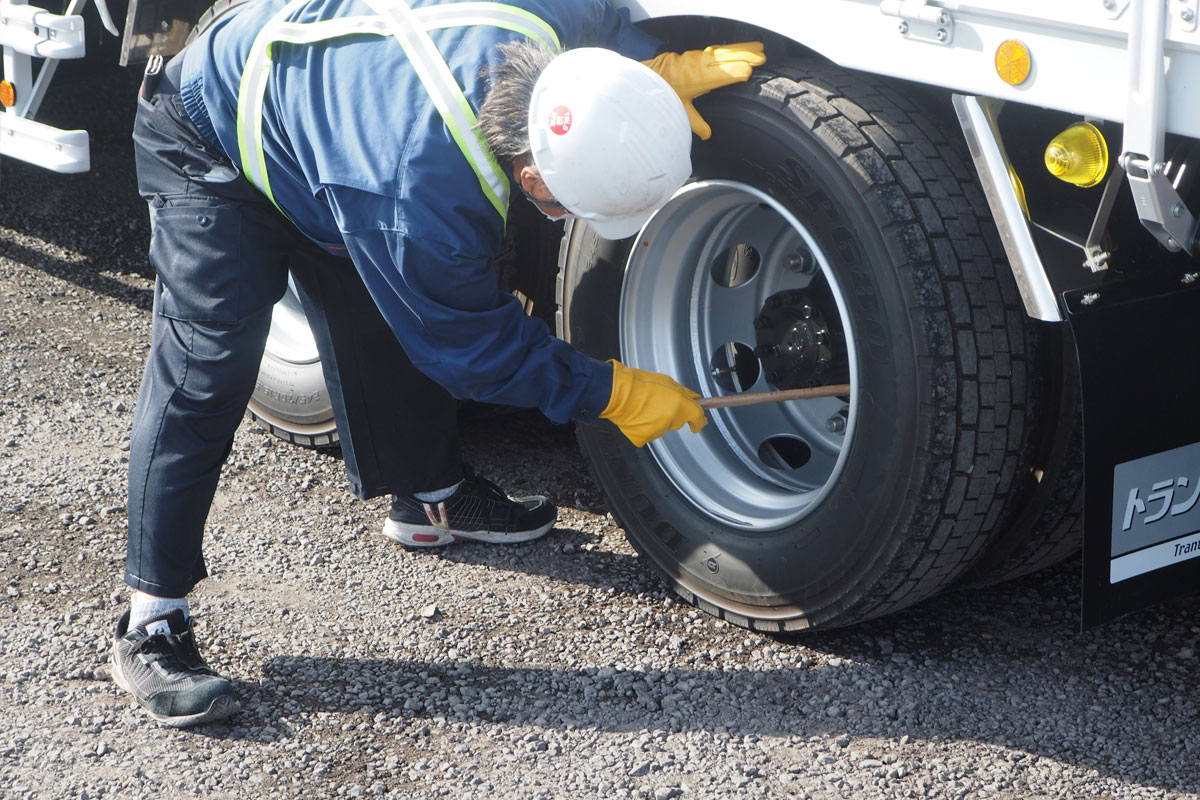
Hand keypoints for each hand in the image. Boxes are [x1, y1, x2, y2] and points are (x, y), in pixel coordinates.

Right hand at [600, 360, 706, 446]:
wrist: (618, 393)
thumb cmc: (639, 384)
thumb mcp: (667, 381)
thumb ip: (684, 393)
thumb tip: (694, 398)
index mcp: (679, 404)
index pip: (697, 418)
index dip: (699, 421)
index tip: (698, 422)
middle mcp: (670, 420)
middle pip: (678, 421)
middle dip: (672, 413)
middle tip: (658, 402)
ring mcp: (657, 431)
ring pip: (663, 427)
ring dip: (657, 420)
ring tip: (645, 407)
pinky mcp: (644, 438)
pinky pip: (649, 434)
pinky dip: (645, 427)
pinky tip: (638, 416)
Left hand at [643, 42, 766, 139]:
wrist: (647, 77)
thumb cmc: (663, 94)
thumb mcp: (680, 112)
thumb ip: (696, 124)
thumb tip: (708, 135)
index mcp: (698, 80)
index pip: (721, 74)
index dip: (735, 71)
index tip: (749, 71)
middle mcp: (699, 65)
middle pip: (726, 58)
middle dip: (744, 55)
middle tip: (762, 57)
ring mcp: (698, 57)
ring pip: (723, 51)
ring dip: (741, 48)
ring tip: (758, 47)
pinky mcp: (696, 54)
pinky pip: (717, 49)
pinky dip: (730, 48)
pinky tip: (739, 48)